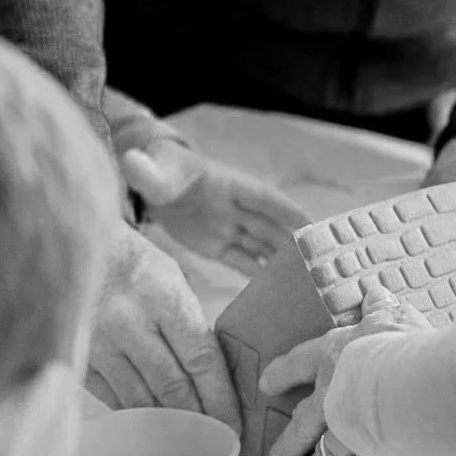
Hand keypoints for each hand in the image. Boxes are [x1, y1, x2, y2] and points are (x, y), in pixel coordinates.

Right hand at [89, 222, 242, 427]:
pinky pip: (112, 399)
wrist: (75, 249)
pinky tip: (151, 427)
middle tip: (217, 442)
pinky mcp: (78, 359)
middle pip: (171, 386)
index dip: (220, 397)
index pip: (200, 357)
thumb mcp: (171, 281)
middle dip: (198, 420)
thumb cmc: (135, 268)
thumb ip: (191, 326)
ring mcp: (98, 344)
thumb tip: (216, 381)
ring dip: (167, 426)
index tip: (234, 424)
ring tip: (188, 443)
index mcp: (162, 296)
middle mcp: (128, 322)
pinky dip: (136, 416)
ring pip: (140, 400)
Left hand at [121, 136, 305, 274]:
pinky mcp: (218, 245)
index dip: (291, 213)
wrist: (148, 183)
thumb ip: (146, 173)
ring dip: (284, 263)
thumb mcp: (151, 171)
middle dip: (297, 246)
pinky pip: (244, 261)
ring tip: (308, 285)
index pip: (267, 200)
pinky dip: (260, 275)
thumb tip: (132, 162)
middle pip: (273, 228)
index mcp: (230, 185)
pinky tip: (277, 292)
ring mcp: (230, 226)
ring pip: (264, 247)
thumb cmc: (156, 168)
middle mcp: (237, 207)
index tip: (317, 229)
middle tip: (323, 268)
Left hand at [259, 275, 425, 455]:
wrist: (412, 379)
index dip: (282, 373)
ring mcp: (351, 430)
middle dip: (288, 444)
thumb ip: (380, 306)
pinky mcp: (375, 455)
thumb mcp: (390, 313)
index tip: (266, 385)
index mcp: (334, 358)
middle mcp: (334, 396)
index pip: (299, 363)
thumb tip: (375, 291)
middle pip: (304, 424)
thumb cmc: (401, 342)